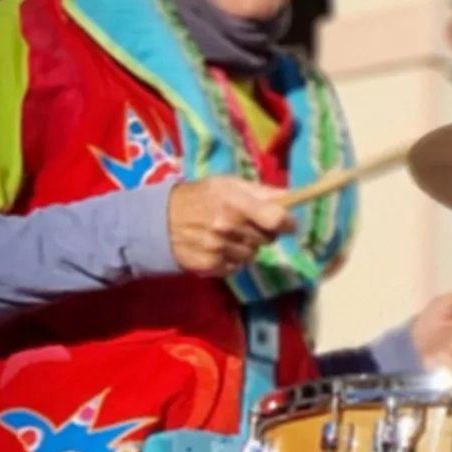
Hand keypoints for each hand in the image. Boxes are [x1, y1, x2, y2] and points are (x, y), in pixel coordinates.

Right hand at [166, 176, 288, 277]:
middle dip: (263, 232)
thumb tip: (291, 197)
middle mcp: (228, 227)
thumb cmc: (200, 196)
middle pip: (267, 239)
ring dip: (247, 246)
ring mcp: (219, 249)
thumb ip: (261, 191)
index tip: (287, 223)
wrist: (160, 220)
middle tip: (248, 223)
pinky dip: (233, 260)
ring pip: (253, 254)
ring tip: (230, 235)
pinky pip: (237, 267)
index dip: (287, 223)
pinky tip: (220, 248)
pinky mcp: (210, 266)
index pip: (276, 218)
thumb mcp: (228, 184)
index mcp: (235, 202)